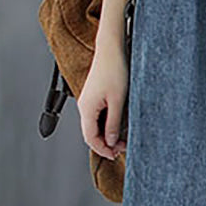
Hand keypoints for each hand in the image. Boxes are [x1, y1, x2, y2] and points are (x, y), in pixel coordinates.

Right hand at [76, 40, 127, 160]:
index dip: (102, 150)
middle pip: (90, 133)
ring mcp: (88, 101)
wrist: (111, 50)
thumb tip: (110, 141)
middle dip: (105, 144)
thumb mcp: (118, 101)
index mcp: (87, 108)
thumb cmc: (115, 70)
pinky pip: (97, 117)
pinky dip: (106, 125)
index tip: (115, 155)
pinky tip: (117, 126)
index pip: (90, 138)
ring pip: (94, 126)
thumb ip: (113, 123)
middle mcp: (84, 106)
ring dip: (106, 135)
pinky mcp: (94, 96)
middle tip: (121, 148)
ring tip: (121, 139)